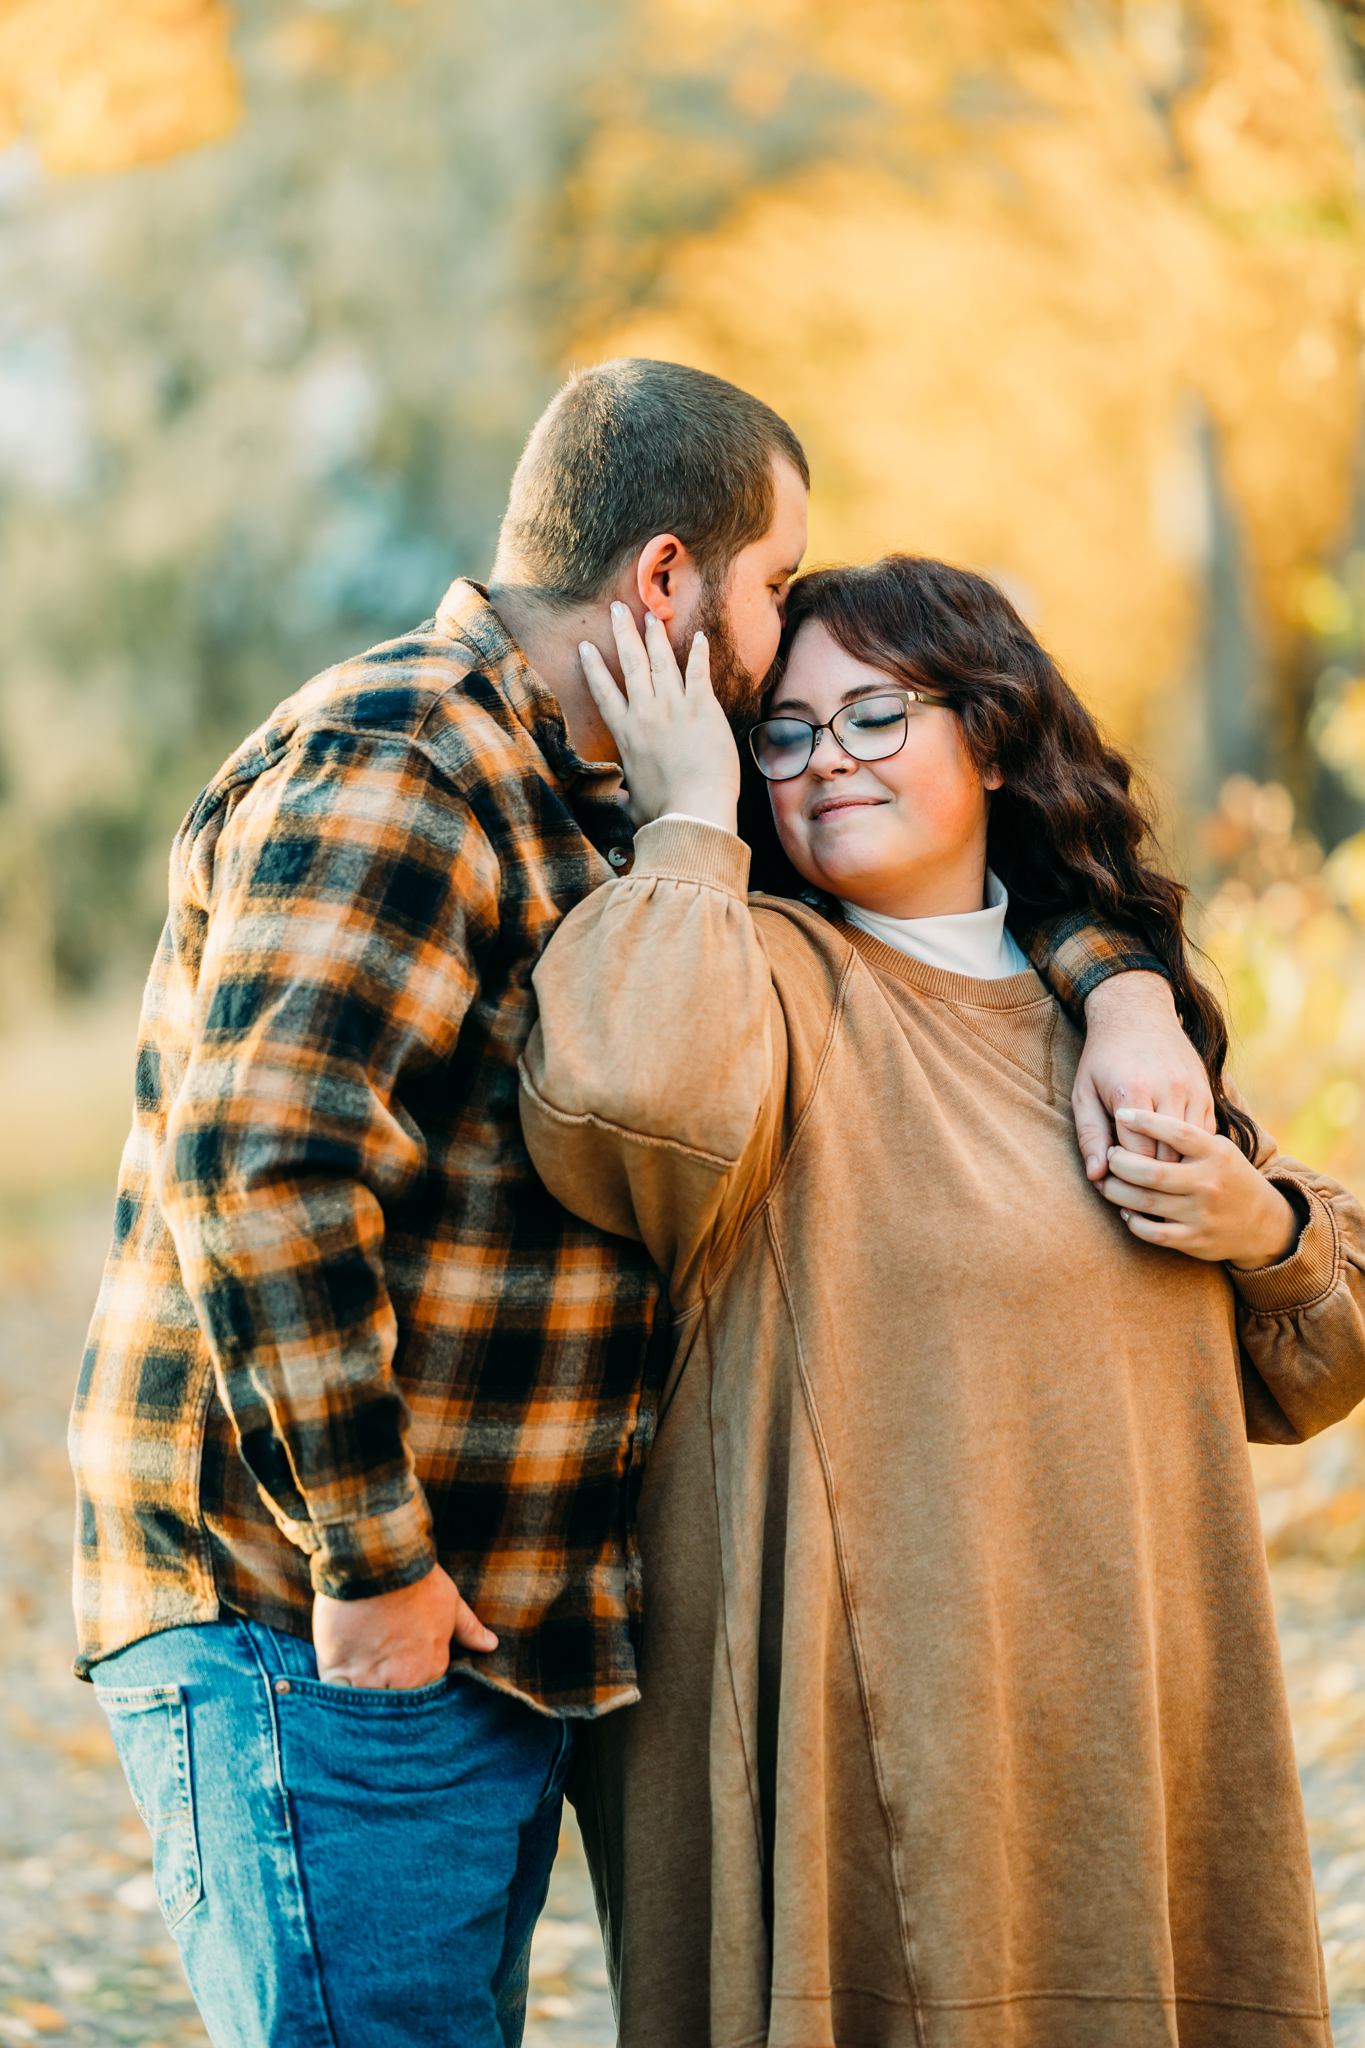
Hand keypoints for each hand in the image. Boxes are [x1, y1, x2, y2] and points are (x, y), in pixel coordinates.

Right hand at [313, 1563, 496, 1689]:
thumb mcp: (450, 1602)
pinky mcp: (337, 1669)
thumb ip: (468, 1629)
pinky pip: (336, 1694)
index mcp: (431, 1668)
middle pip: (395, 1705)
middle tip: (380, 1680)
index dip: (416, 1686)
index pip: (426, 1694)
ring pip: (366, 1704)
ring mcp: (368, 1678)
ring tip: (358, 1682)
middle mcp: (402, 1681)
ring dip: (363, 1698)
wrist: (377, 1562)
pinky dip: (337, 1690)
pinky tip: (337, 1681)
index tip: (405, 1676)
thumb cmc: (416, 1580)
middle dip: (389, 1698)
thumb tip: (490, 1644)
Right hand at [578, 604, 739, 832]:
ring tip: (651, 616)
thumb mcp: (634, 805)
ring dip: (655, 636)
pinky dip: (699, 653)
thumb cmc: (664, 813)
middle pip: (631, 664)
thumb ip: (624, 796)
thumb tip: (618, 801)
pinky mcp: (703, 709)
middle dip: (623, 633)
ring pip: (661, 662)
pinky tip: (700, 636)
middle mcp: (647, 714)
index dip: (594, 668)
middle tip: (617, 609)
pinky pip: (699, 673)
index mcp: (627, 735)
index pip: (604, 693)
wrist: (694, 812)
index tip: (585, 647)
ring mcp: (675, 708)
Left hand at [1073, 971, 1214, 1179]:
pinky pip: (1205, 1136)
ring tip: (1155, 1179)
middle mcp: (1168, 1090)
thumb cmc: (1103, 1058)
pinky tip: (1174, 1157)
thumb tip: (1097, 1176)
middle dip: (1150, 1178)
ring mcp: (1193, 1091)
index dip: (1125, 1174)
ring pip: (1190, 1150)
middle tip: (1136, 1189)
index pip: (1136, 1153)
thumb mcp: (1084, 1093)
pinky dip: (1190, 1152)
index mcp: (1133, 1092)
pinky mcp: (1207, 1092)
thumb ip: (1090, 1135)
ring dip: (1174, 1168)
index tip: (1115, 1181)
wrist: (1137, 1013)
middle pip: (1167, 1156)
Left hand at [1098, 1107, 1299, 1266]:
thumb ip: (1187, 1136)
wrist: (1263, 1222)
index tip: (1121, 1114)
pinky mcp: (1195, 1240)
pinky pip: (1152, 1232)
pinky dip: (1132, 1221)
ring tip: (1104, 1182)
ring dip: (1116, 1192)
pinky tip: (1125, 1210)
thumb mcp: (1218, 1148)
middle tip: (1109, 1155)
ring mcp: (1202, 1213)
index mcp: (1216, 1152)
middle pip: (1152, 1172)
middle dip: (1120, 1162)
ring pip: (1145, 1202)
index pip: (1178, 1132)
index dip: (1146, 1122)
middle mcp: (1209, 1182)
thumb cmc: (1227, 1174)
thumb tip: (1142, 1122)